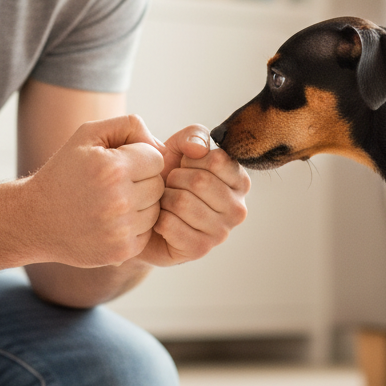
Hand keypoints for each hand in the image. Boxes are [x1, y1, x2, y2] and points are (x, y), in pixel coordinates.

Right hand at [20, 114, 165, 267]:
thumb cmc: (65, 171)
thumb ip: (129, 125)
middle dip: (142, 181)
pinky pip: (148, 232)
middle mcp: (119, 200)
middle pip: (159, 185)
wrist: (35, 218)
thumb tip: (163, 146)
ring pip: (156, 210)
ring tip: (112, 202)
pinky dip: (134, 227)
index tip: (119, 163)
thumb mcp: (88, 134)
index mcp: (113, 168)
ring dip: (140, 205)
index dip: (140, 158)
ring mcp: (120, 229)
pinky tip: (111, 221)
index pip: (157, 158)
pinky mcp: (121, 251)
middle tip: (114, 184)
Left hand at [137, 124, 250, 266]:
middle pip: (200, 181)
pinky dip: (157, 219)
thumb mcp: (181, 147)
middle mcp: (238, 209)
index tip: (186, 167)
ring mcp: (221, 233)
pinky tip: (161, 220)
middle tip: (171, 186)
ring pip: (183, 203)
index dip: (191, 159)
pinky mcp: (200, 249)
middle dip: (175, 179)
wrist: (145, 212)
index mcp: (240, 181)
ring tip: (166, 202)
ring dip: (165, 199)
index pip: (217, 160)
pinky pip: (170, 225)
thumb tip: (199, 150)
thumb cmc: (169, 177)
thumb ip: (194, 136)